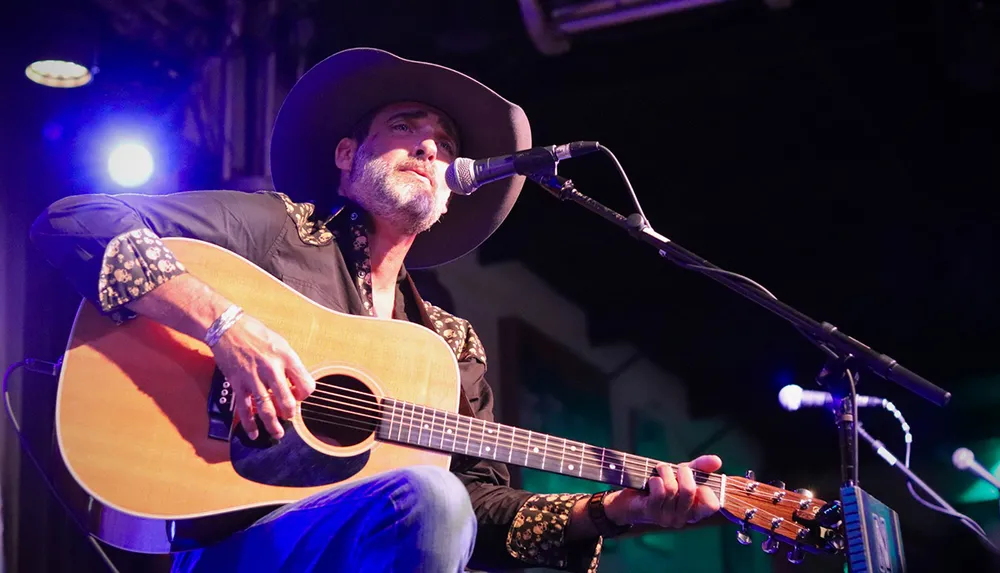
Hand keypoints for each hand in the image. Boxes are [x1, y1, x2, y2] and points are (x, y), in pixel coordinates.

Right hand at [211, 314, 315, 439]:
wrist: (227, 328)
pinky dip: (249, 423)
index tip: (299, 395)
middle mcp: (272, 369)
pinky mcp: (237, 383)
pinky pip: (245, 408)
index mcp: (286, 357)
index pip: (305, 384)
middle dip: (290, 413)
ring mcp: (253, 378)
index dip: (304, 394)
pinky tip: (253, 433)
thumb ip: (289, 364)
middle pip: (287, 401)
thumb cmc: (255, 333)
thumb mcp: (281, 343)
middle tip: (289, 417)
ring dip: (273, 425)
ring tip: (277, 434)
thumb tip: (296, 383)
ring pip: (266, 408)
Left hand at [604, 455, 722, 528]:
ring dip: (665, 472)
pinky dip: (655, 479)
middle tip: (676, 468)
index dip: (707, 489)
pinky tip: (651, 480)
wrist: (630, 499)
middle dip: (682, 472)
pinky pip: (658, 490)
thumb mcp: (682, 474)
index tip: (697, 479)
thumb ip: (701, 467)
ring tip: (660, 470)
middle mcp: (683, 518)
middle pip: (689, 490)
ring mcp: (667, 518)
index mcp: (695, 512)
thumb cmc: (660, 486)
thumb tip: (718, 461)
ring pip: (672, 488)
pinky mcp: (651, 512)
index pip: (712, 505)